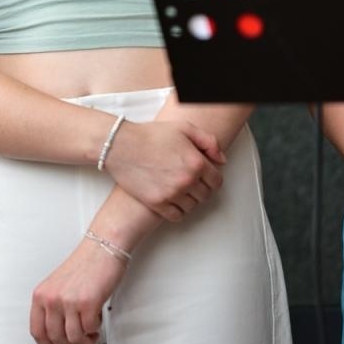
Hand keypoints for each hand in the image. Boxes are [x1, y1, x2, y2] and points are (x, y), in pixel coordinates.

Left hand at [29, 238, 126, 343]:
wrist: (102, 248)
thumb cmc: (84, 265)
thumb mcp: (57, 286)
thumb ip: (52, 307)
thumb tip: (56, 332)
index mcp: (41, 294)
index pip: (37, 330)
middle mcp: (52, 298)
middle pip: (55, 338)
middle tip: (79, 340)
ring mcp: (69, 301)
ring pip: (73, 338)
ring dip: (84, 341)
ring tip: (90, 333)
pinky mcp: (87, 303)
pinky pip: (89, 330)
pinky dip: (94, 331)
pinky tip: (96, 323)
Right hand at [104, 119, 224, 220]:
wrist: (121, 145)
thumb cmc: (150, 134)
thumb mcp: (183, 127)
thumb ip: (208, 141)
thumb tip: (221, 160)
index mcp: (196, 163)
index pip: (217, 181)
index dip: (211, 179)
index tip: (204, 177)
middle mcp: (187, 180)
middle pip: (205, 195)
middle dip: (200, 189)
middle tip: (189, 182)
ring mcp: (172, 194)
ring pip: (192, 207)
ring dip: (189, 200)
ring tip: (179, 190)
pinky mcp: (157, 203)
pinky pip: (177, 216)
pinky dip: (177, 211)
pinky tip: (171, 200)